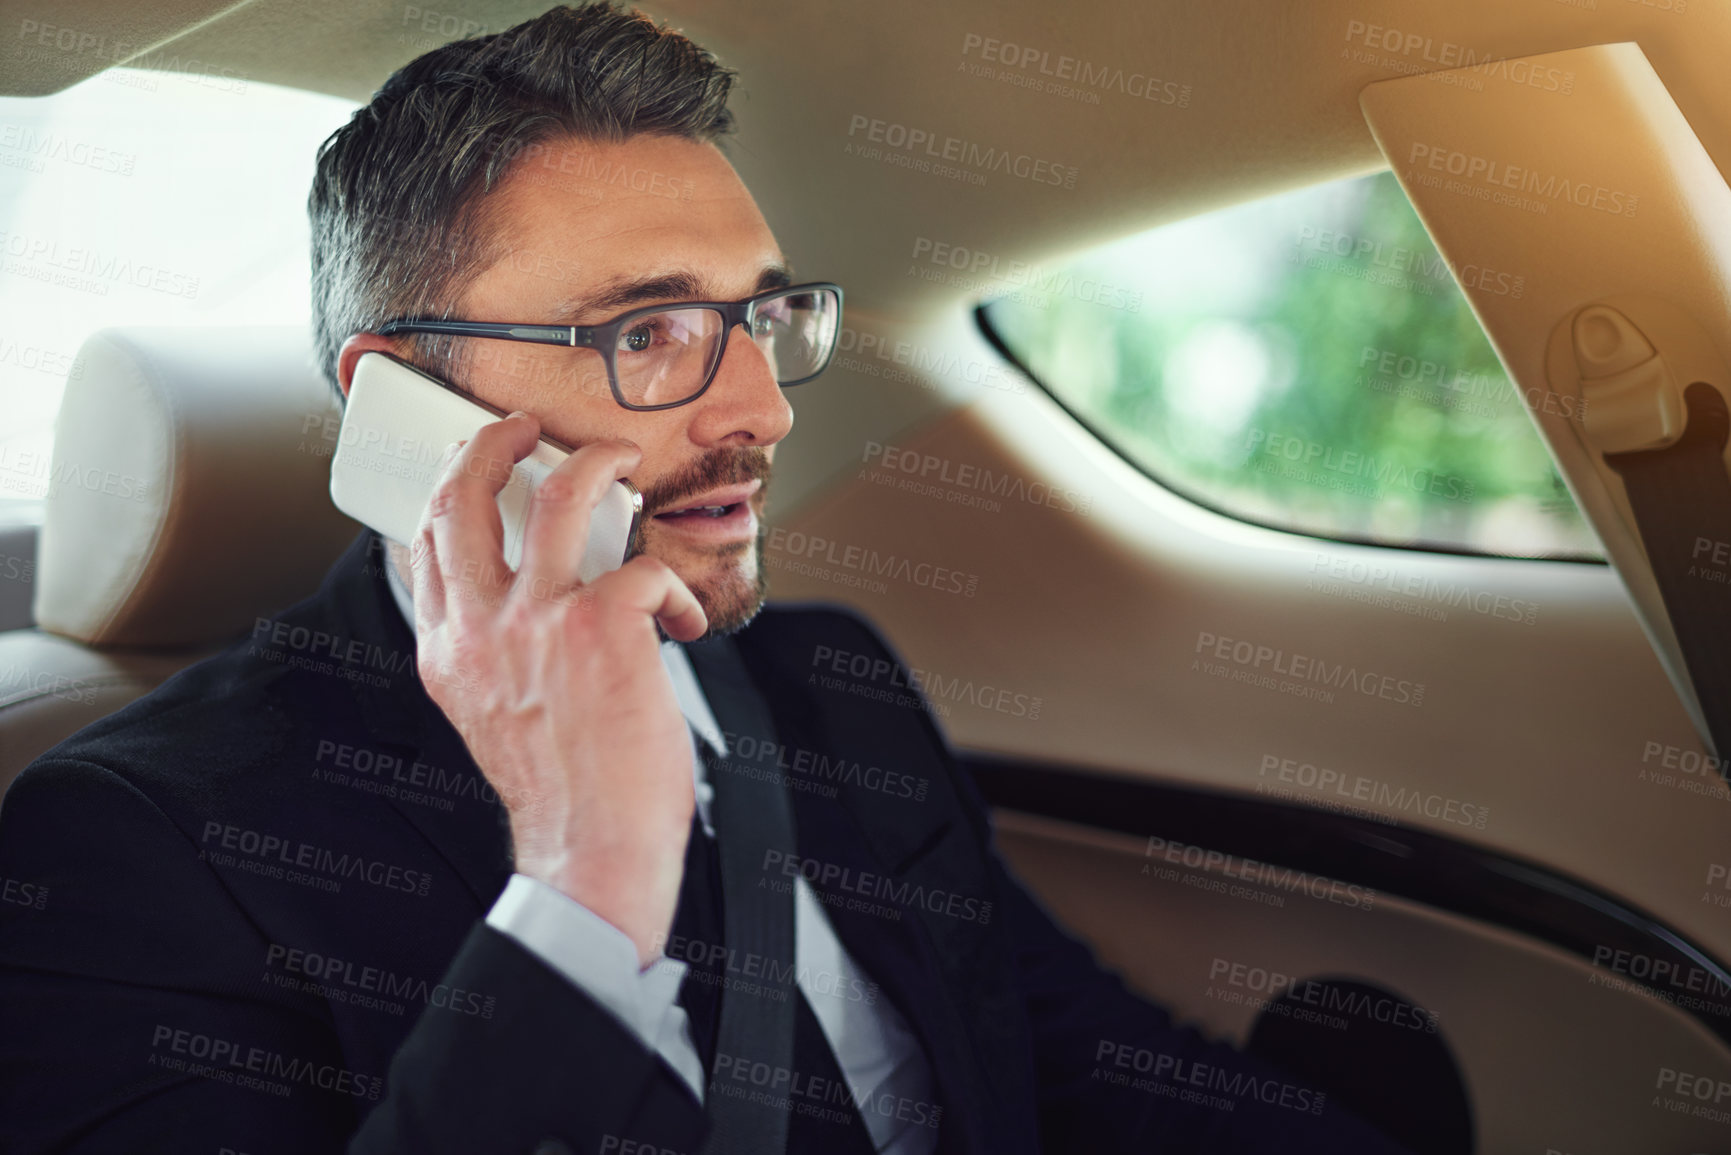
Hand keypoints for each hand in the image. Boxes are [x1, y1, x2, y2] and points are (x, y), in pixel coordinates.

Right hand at [408, 411, 706, 966]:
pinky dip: (674, 592)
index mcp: (447, 653)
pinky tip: (685, 627)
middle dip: (492, 441)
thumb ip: (499, 654)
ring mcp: (538, 621)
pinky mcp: (602, 625)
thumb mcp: (496, 716)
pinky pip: (644, 567)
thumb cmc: (563, 792)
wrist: (592, 850)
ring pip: (559, 495)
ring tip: (617, 458)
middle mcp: (480, 629)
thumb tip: (536, 602)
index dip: (448, 491)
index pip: (426, 546)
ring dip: (594, 462)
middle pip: (463, 496)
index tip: (474, 466)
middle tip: (525, 428)